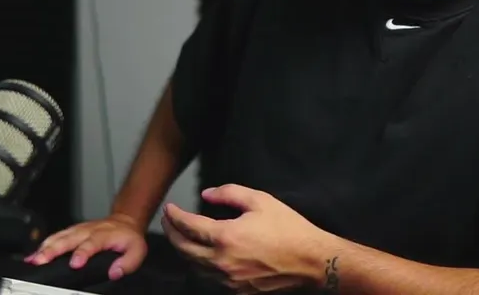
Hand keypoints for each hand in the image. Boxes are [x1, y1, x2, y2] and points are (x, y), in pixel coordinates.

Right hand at [24, 214, 147, 280]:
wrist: (124, 222)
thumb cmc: (128, 238)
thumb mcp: (137, 250)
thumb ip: (128, 262)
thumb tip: (115, 272)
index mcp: (104, 234)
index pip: (91, 243)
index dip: (82, 253)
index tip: (74, 264)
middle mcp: (88, 230)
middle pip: (68, 238)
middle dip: (53, 250)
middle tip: (41, 261)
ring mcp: (78, 230)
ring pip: (59, 237)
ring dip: (45, 248)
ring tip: (33, 260)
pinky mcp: (71, 232)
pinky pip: (55, 237)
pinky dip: (43, 245)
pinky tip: (33, 256)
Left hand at [162, 184, 333, 293]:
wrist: (310, 261)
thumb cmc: (288, 229)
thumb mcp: (260, 201)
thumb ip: (229, 194)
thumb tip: (207, 194)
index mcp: (225, 237)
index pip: (188, 226)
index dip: (174, 216)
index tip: (169, 208)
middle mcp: (221, 261)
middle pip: (183, 249)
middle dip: (172, 233)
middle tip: (168, 221)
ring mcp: (228, 279)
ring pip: (194, 266)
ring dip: (184, 250)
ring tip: (182, 237)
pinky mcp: (237, 290)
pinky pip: (209, 277)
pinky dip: (200, 264)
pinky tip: (203, 254)